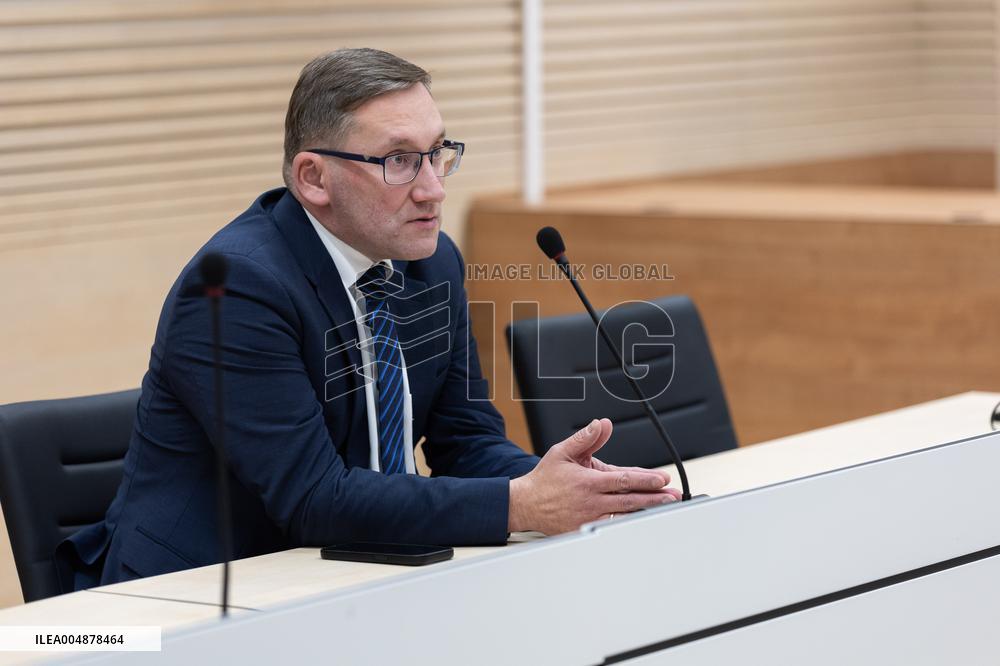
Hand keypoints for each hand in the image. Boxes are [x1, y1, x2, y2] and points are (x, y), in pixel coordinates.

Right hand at [508, 418, 679, 534]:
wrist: (526, 504)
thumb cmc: (545, 479)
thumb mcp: (563, 451)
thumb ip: (586, 437)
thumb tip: (603, 424)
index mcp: (587, 481)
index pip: (623, 480)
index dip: (645, 479)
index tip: (662, 479)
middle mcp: (591, 501)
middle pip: (629, 500)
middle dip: (654, 498)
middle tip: (673, 496)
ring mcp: (589, 518)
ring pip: (624, 515)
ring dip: (645, 511)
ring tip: (665, 508)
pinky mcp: (585, 529)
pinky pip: (611, 527)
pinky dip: (628, 524)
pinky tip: (641, 521)